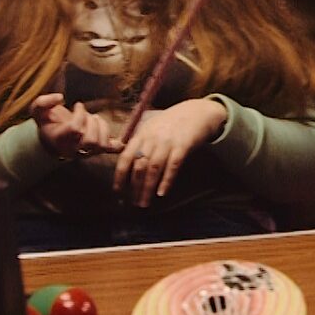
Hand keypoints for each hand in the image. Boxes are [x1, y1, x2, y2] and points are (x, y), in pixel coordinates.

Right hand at [30, 93, 115, 158]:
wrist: (51, 141)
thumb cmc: (46, 123)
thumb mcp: (37, 111)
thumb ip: (43, 102)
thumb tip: (60, 97)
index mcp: (59, 139)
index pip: (75, 129)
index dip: (79, 114)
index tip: (78, 104)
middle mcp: (73, 149)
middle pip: (91, 140)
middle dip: (92, 122)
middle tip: (88, 114)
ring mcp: (85, 152)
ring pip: (101, 145)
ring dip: (102, 128)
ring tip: (95, 119)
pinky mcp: (95, 151)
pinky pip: (110, 150)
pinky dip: (118, 144)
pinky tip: (119, 138)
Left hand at [106, 98, 228, 207]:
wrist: (197, 112)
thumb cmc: (172, 122)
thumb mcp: (152, 127)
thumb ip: (139, 142)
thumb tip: (125, 163)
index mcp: (142, 134)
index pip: (126, 157)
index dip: (120, 175)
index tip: (118, 191)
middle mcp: (153, 138)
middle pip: (139, 166)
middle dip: (134, 187)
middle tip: (134, 202)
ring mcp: (168, 142)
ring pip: (154, 168)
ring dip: (148, 188)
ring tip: (144, 202)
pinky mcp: (183, 146)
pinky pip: (173, 166)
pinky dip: (166, 180)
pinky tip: (162, 193)